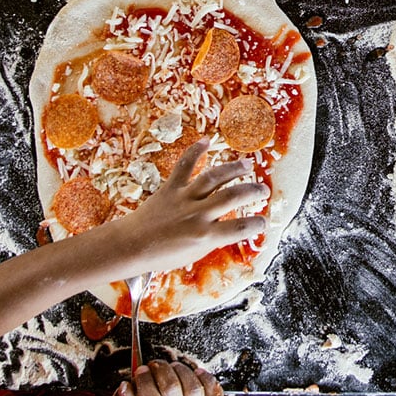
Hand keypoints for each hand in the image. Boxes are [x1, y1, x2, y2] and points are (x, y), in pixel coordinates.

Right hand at [113, 359, 222, 395]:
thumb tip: (122, 388)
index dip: (145, 383)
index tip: (141, 370)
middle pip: (171, 390)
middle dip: (161, 370)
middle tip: (156, 364)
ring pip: (191, 387)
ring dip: (180, 370)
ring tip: (173, 367)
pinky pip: (212, 388)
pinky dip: (205, 376)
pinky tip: (196, 373)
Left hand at [121, 140, 268, 274]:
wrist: (131, 246)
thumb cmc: (162, 256)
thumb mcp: (195, 253)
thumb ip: (213, 237)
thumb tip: (229, 226)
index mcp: (205, 236)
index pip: (240, 228)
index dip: (257, 225)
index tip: (264, 222)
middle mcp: (198, 214)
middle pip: (233, 197)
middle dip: (253, 191)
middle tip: (264, 190)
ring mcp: (184, 198)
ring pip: (214, 177)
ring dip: (233, 169)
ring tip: (248, 164)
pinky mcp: (171, 188)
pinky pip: (184, 166)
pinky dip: (195, 151)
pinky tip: (207, 140)